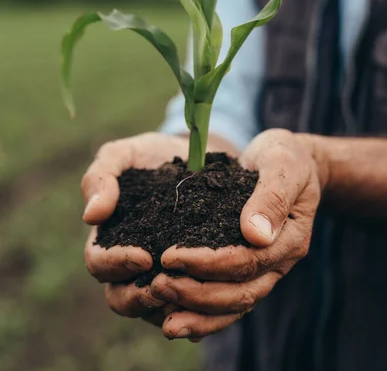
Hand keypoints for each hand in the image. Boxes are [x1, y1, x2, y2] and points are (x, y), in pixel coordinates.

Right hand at [82, 132, 190, 326]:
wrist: (195, 157)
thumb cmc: (151, 156)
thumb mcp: (124, 155)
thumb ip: (101, 177)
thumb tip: (91, 216)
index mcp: (109, 238)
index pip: (99, 263)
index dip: (116, 264)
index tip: (145, 256)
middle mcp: (130, 265)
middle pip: (121, 299)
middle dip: (139, 298)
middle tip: (165, 287)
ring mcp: (159, 277)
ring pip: (156, 310)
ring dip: (171, 308)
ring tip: (193, 295)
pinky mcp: (190, 282)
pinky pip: (190, 307)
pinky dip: (199, 309)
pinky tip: (216, 298)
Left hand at [150, 129, 327, 339]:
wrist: (292, 163)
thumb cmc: (285, 157)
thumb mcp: (283, 162)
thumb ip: (272, 195)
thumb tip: (255, 234)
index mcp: (290, 238)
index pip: (247, 261)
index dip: (208, 264)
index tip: (170, 256)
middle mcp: (279, 262)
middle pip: (239, 293)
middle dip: (196, 294)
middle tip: (156, 285)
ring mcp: (265, 271)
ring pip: (234, 306)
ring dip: (197, 314)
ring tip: (163, 317)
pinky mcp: (249, 271)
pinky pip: (228, 303)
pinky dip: (204, 316)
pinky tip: (175, 320)